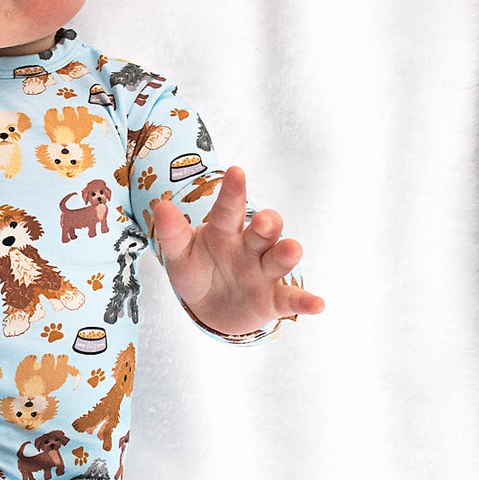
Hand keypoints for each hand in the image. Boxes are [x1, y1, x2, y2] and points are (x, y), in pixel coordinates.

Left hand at [151, 165, 324, 337]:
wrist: (210, 308)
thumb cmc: (197, 271)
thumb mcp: (180, 254)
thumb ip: (173, 233)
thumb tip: (160, 206)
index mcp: (225, 231)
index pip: (229, 209)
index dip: (234, 191)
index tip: (236, 171)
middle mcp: (250, 247)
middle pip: (265, 230)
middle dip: (266, 224)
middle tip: (262, 221)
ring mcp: (264, 272)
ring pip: (280, 258)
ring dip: (288, 254)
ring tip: (292, 250)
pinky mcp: (274, 300)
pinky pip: (292, 300)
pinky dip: (305, 302)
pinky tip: (318, 305)